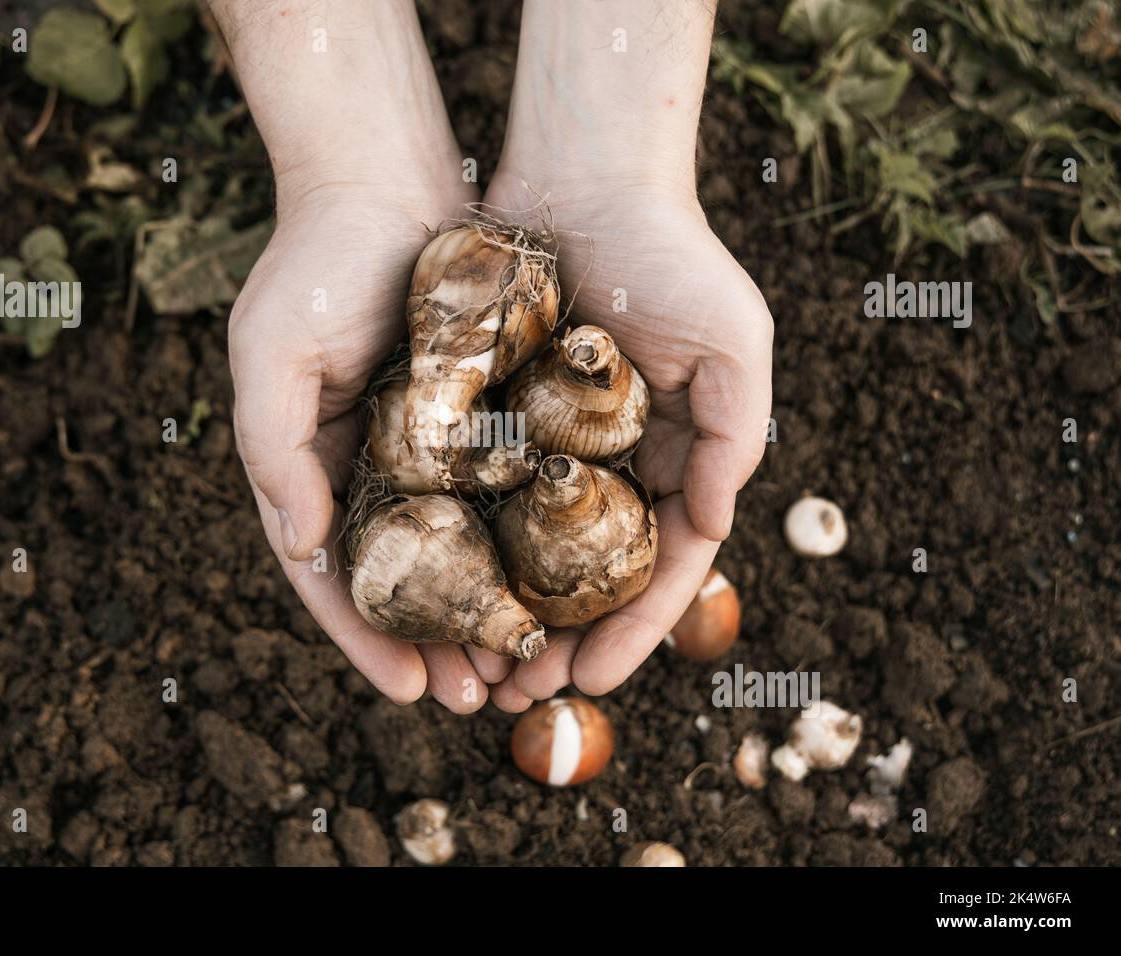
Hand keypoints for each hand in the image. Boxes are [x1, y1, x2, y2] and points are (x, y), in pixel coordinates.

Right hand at [215, 0, 508, 710]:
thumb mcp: (269, 359)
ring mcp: (425, 444)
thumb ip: (272, 454)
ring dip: (483, 610)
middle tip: (476, 699)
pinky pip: (498, 491)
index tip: (407, 692)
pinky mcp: (477, 415)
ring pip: (458, 548)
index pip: (332, 576)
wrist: (383, 180)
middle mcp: (367, 468)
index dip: (365, 638)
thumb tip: (301, 549)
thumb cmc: (312, 266)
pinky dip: (517, 541)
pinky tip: (552, 582)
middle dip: (435, 644)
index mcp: (311, 470)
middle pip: (402, 579)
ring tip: (519, 667)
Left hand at [481, 0, 772, 707]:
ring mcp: (548, 439)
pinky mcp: (492, 411)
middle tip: (517, 694)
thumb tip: (708, 531)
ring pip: (524, 548)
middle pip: (583, 575)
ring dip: (505, 610)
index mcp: (670, 458)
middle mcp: (608, 460)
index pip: (656, 568)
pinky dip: (465, 542)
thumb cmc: (671, 254)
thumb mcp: (732, 346)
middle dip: (558, 639)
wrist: (584, 172)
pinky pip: (478, 490)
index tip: (590, 683)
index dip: (630, 632)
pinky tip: (437, 586)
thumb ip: (732, 439)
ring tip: (474, 665)